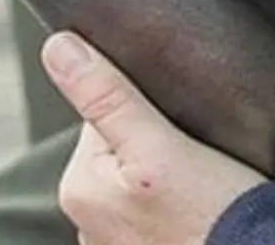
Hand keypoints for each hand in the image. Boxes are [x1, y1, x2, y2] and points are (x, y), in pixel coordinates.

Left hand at [44, 31, 262, 244]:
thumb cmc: (213, 214)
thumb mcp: (160, 145)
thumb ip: (109, 96)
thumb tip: (60, 48)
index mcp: (78, 186)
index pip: (107, 113)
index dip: (151, 107)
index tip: (180, 127)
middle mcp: (87, 220)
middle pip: (126, 145)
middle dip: (162, 141)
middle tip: (196, 158)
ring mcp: (116, 241)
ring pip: (146, 176)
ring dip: (172, 173)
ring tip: (203, 184)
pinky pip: (160, 207)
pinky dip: (180, 203)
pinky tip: (201, 206)